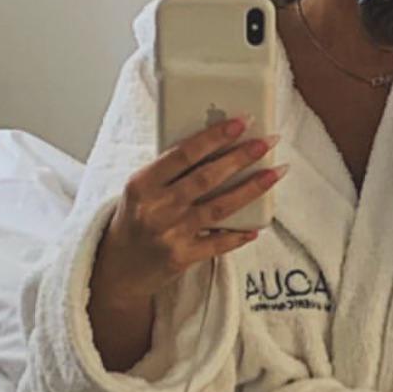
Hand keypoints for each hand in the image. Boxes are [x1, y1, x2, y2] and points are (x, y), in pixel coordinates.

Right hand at [99, 115, 286, 296]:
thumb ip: (170, 171)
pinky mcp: (182, 258)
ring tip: (276, 172)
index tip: (241, 122)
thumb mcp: (140, 190)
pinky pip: (219, 244)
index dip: (215, 137)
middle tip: (269, 141)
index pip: (184, 154)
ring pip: (219, 208)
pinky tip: (259, 225)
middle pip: (207, 178)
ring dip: (252, 189)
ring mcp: (170, 235)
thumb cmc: (134, 220)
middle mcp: (157, 209)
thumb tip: (217, 144)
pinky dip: (239, 235)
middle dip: (241, 157)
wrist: (116, 269)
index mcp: (142, 184)